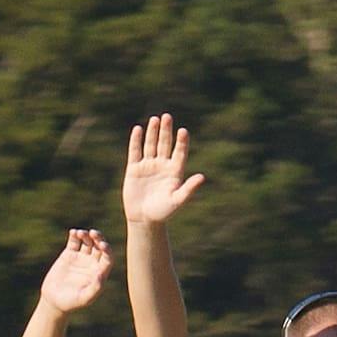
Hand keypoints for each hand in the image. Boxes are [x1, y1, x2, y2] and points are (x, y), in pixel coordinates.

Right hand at [40, 224, 112, 314]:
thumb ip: (95, 288)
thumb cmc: (72, 302)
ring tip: (81, 233)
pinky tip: (74, 232)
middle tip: (93, 233)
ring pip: (87, 242)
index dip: (107, 250)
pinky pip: (74, 242)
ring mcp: (81, 257)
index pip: (108, 257)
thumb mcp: (85, 298)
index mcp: (100, 272)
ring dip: (86, 235)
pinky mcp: (69, 254)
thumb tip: (101, 274)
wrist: (54, 300)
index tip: (102, 245)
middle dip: (98, 238)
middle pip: (99, 246)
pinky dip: (74, 235)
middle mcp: (93, 263)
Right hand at [122, 115, 204, 231]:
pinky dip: (136, 141)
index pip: (180, 152)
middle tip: (167, 117)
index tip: (183, 131)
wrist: (144, 219)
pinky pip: (135, 151)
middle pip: (165, 144)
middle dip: (166, 131)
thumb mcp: (178, 200)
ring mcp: (148, 165)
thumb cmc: (163, 212)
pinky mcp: (134, 169)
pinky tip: (138, 129)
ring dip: (153, 132)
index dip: (181, 142)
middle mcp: (162, 165)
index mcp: (175, 171)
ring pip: (151, 145)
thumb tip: (202, 177)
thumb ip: (189, 188)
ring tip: (155, 119)